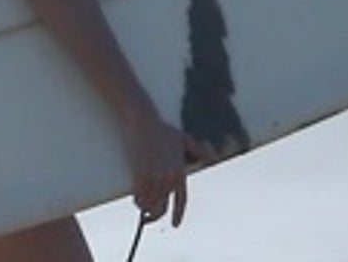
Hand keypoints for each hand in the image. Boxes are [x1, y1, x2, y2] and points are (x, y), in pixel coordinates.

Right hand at [120, 113, 196, 227]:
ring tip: (142, 207)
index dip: (178, 215)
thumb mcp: (185, 140)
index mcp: (180, 172)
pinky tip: (136, 200)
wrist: (143, 122)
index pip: (181, 200)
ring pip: (150, 206)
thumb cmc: (163, 129)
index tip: (175, 225)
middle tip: (149, 219)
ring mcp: (154, 178)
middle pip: (163, 208)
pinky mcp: (140, 175)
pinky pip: (139, 198)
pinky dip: (138, 201)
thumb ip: (198, 151)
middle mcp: (168, 178)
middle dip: (156, 216)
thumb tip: (210, 160)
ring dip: (145, 208)